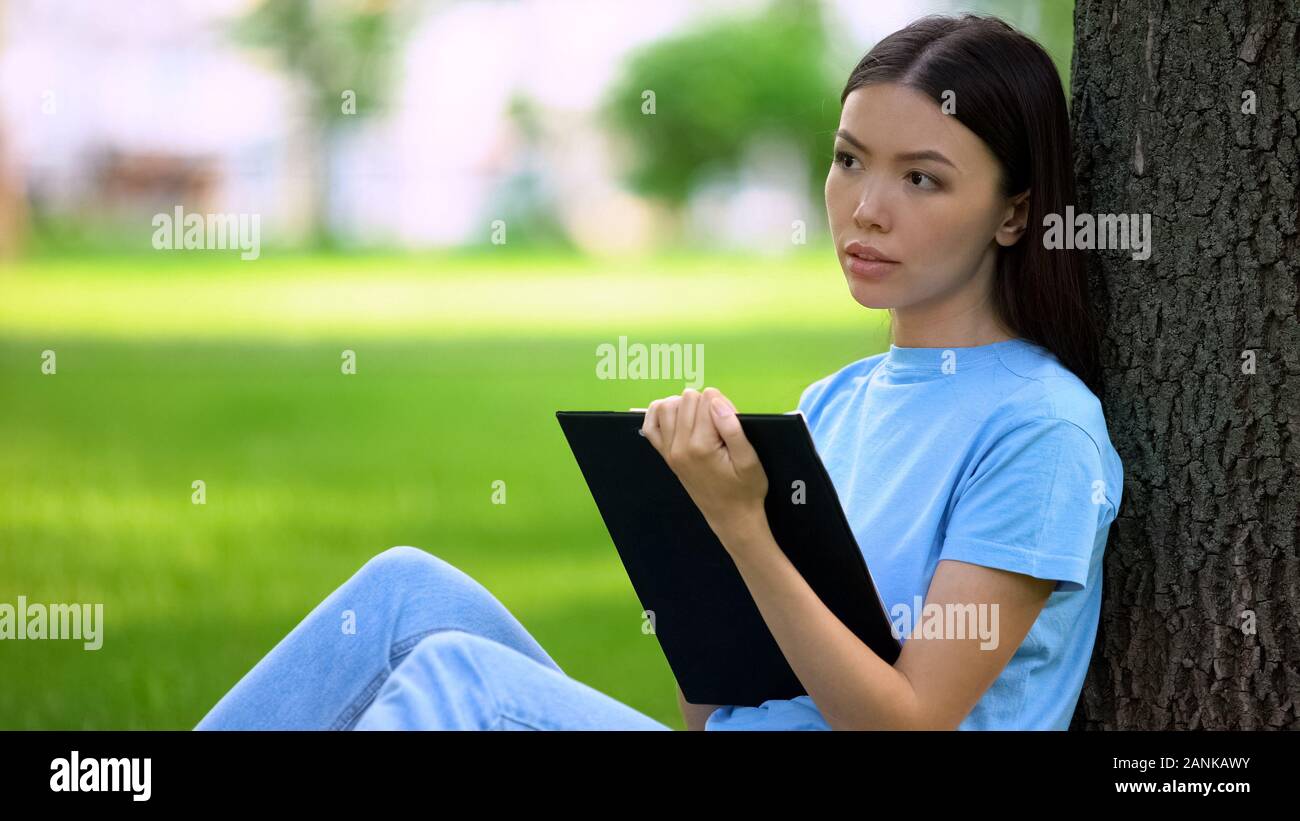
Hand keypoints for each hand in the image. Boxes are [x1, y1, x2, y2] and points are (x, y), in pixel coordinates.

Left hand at [638, 387, 768, 545]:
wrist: (731, 516)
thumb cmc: (745, 489)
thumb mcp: (749, 460)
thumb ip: (733, 428)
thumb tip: (715, 400)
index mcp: (701, 446)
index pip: (708, 399)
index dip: (724, 405)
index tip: (731, 421)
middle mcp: (679, 447)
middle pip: (687, 399)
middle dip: (705, 404)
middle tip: (719, 423)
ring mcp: (669, 451)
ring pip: (667, 405)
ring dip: (684, 405)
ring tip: (701, 418)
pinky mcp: (665, 455)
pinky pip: (651, 425)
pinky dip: (659, 414)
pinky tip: (676, 416)